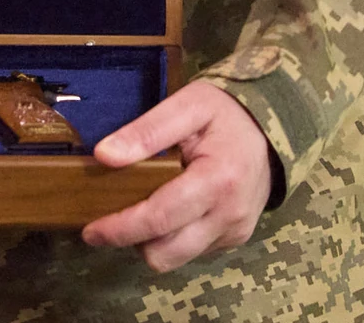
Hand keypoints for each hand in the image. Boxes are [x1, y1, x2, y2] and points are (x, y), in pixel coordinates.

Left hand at [82, 79, 272, 271]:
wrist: (272, 125)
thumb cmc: (224, 111)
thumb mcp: (186, 105)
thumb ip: (146, 131)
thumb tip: (103, 156)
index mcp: (218, 180)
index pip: (159, 218)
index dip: (120, 228)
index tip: (90, 230)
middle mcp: (230, 215)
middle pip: (165, 252)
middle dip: (131, 240)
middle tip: (108, 218)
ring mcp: (235, 231)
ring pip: (177, 258)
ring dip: (151, 241)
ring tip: (140, 208)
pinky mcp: (236, 238)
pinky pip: (193, 251)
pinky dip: (173, 236)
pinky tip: (169, 209)